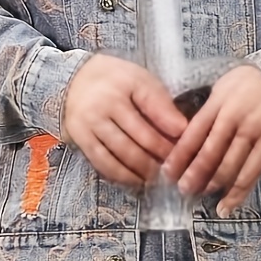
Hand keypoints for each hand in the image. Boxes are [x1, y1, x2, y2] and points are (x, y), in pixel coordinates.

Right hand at [61, 53, 186, 187]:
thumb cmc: (115, 80)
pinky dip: (122, 175)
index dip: (172, 135)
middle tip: (176, 168)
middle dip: (161, 156)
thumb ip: (161, 104)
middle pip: (139, 140)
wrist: (75, 80)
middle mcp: (103, 106)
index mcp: (123, 87)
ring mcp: (89, 125)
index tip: (186, 148)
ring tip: (159, 177)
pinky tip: (137, 180)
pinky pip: (103, 163)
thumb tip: (183, 130)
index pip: (154, 115)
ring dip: (144, 170)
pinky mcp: (80, 140)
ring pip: (122, 154)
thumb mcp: (141, 81)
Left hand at [162, 64, 260, 216]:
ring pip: (230, 165)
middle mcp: (236, 116)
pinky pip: (253, 172)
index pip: (194, 133)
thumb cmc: (246, 86)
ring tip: (200, 194)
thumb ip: (204, 112)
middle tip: (183, 188)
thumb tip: (178, 138)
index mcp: (218, 102)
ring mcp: (255, 129)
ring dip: (213, 183)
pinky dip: (239, 192)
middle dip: (194, 174)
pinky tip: (226, 206)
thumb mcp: (220, 89)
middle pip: (211, 152)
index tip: (168, 172)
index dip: (179, 155)